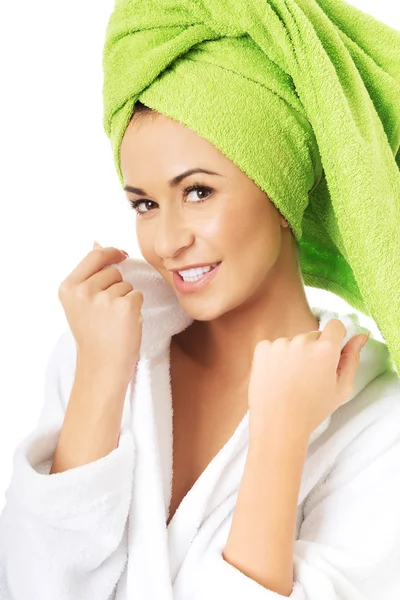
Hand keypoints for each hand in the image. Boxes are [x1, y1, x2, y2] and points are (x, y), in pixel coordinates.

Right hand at [58, 241, 143, 385]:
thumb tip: (96, 241)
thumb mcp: (80, 303)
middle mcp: (84, 291)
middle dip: (116, 286)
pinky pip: (137, 296)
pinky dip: (135, 309)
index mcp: (69, 287)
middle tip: (107, 312)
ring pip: (126, 284)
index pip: (94, 255)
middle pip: (113, 271)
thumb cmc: (93, 336)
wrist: (101, 367)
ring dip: (125, 299)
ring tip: (114, 321)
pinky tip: (124, 324)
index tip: (121, 256)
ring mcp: (105, 299)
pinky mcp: (126, 307)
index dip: (111, 253)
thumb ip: (88, 273)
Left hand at [247, 319, 368, 440]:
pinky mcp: (262, 348)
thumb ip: (352, 358)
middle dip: (313, 350)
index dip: (334, 339)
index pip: (335, 326)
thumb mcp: (342, 388)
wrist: (278, 424)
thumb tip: (359, 336)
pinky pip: (274, 346)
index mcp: (325, 349)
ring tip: (291, 381)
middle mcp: (302, 341)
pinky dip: (275, 357)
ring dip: (294, 354)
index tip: (329, 354)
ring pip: (293, 342)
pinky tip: (277, 377)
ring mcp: (280, 343)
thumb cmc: (312, 410)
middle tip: (309, 377)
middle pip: (313, 336)